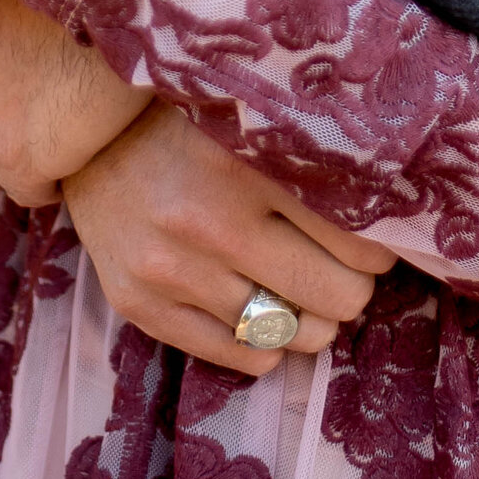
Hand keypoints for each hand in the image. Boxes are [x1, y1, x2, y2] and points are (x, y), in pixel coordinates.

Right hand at [62, 100, 394, 375]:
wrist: (88, 137)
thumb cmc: (188, 123)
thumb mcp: (252, 121)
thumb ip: (310, 159)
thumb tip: (391, 212)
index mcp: (248, 165)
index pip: (355, 237)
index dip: (378, 247)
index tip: (375, 239)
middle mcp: (210, 224)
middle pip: (333, 296)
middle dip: (352, 289)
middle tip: (346, 272)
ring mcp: (172, 273)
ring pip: (290, 335)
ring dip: (312, 320)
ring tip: (306, 294)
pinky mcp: (142, 307)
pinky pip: (240, 358)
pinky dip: (267, 347)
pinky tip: (264, 315)